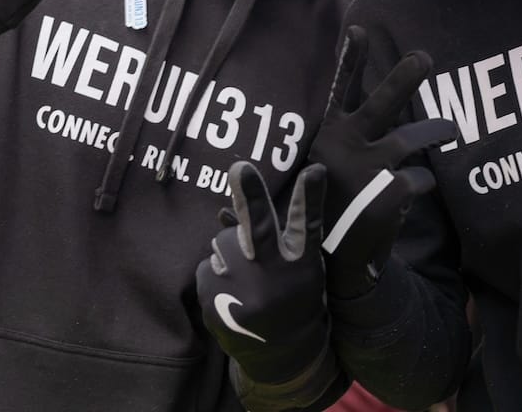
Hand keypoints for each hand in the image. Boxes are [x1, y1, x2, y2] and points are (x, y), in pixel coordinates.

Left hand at [197, 162, 329, 385]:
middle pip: (259, 228)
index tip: (313, 170)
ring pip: (223, 242)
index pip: (307, 224)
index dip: (309, 197)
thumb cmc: (294, 294)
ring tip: (246, 275)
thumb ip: (278, 236)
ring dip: (230, 249)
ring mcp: (242, 293)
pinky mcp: (215, 304)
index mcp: (301, 264)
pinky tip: (232, 291)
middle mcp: (273, 277)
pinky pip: (208, 267)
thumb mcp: (302, 266)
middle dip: (249, 195)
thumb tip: (224, 209)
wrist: (282, 352)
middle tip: (240, 168)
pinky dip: (217, 272)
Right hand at [309, 27, 455, 297]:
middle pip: (382, 103)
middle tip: (425, 57)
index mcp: (327, 135)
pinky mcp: (390, 193)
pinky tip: (411, 194)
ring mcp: (369, 169)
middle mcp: (346, 146)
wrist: (331, 262)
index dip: (348, 59)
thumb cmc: (328, 203)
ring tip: (449, 128)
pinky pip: (422, 177)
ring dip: (435, 130)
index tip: (358, 28)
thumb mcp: (323, 164)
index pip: (338, 90)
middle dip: (404, 77)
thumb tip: (363, 103)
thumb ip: (341, 134)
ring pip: (413, 138)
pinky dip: (422, 182)